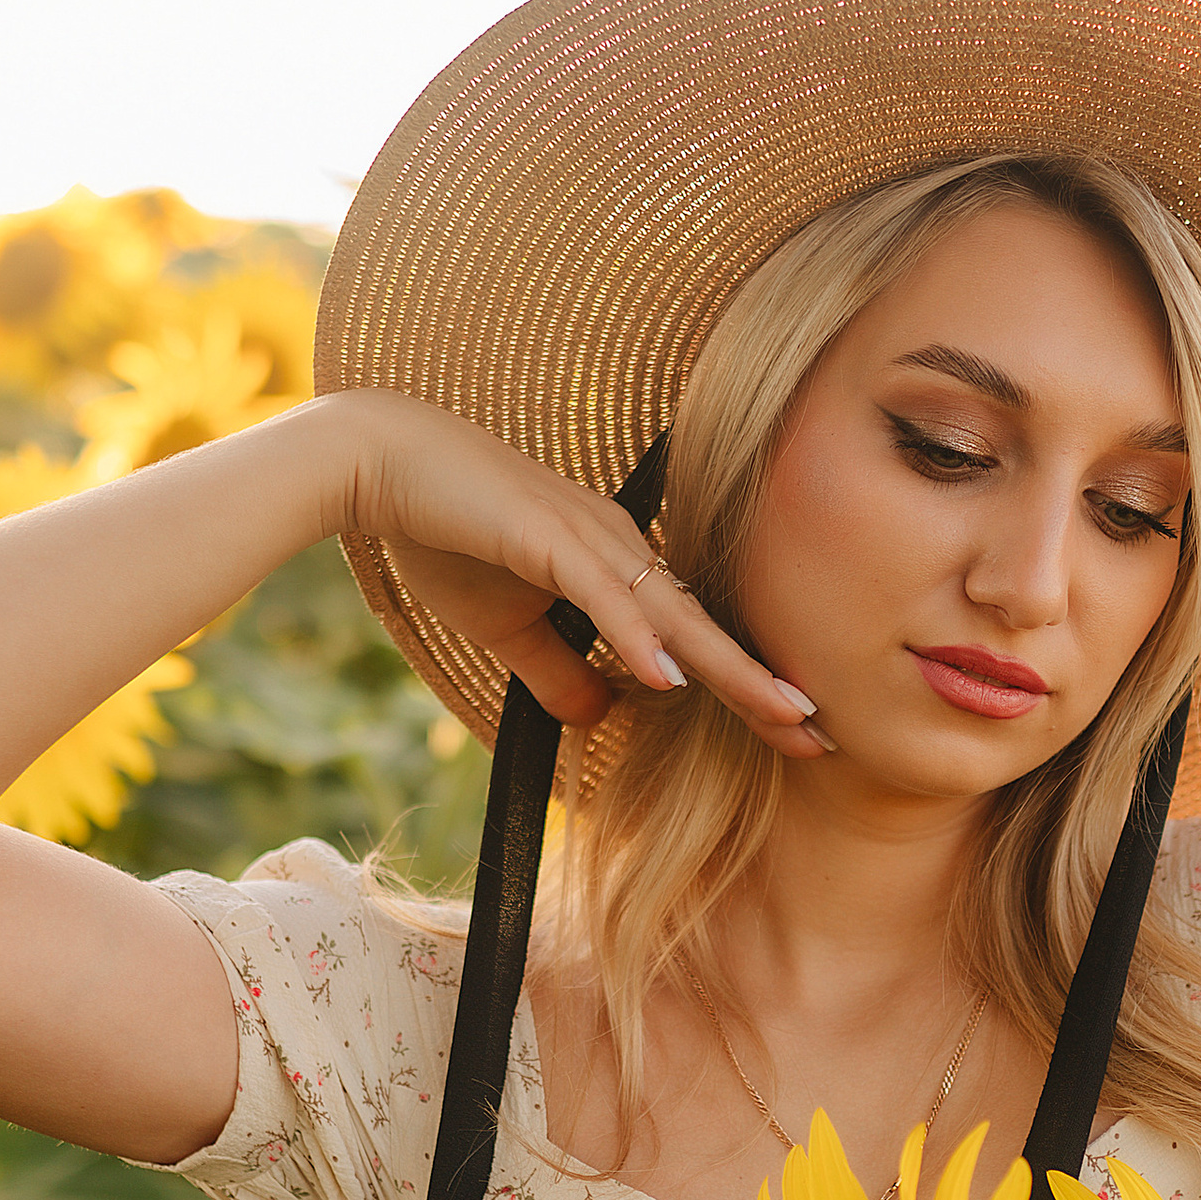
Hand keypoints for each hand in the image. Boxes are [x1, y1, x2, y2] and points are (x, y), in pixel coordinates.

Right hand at [338, 394, 830, 757]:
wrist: (378, 465)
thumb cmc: (443, 534)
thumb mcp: (505, 628)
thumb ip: (555, 670)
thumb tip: (599, 716)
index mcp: (616, 565)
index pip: (691, 636)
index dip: (743, 684)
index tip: (796, 731)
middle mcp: (618, 546)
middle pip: (703, 627)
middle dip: (763, 684)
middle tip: (823, 734)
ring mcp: (587, 537)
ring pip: (672, 613)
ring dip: (729, 667)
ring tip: (784, 711)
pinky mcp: (546, 535)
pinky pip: (603, 593)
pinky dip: (636, 635)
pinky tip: (668, 678)